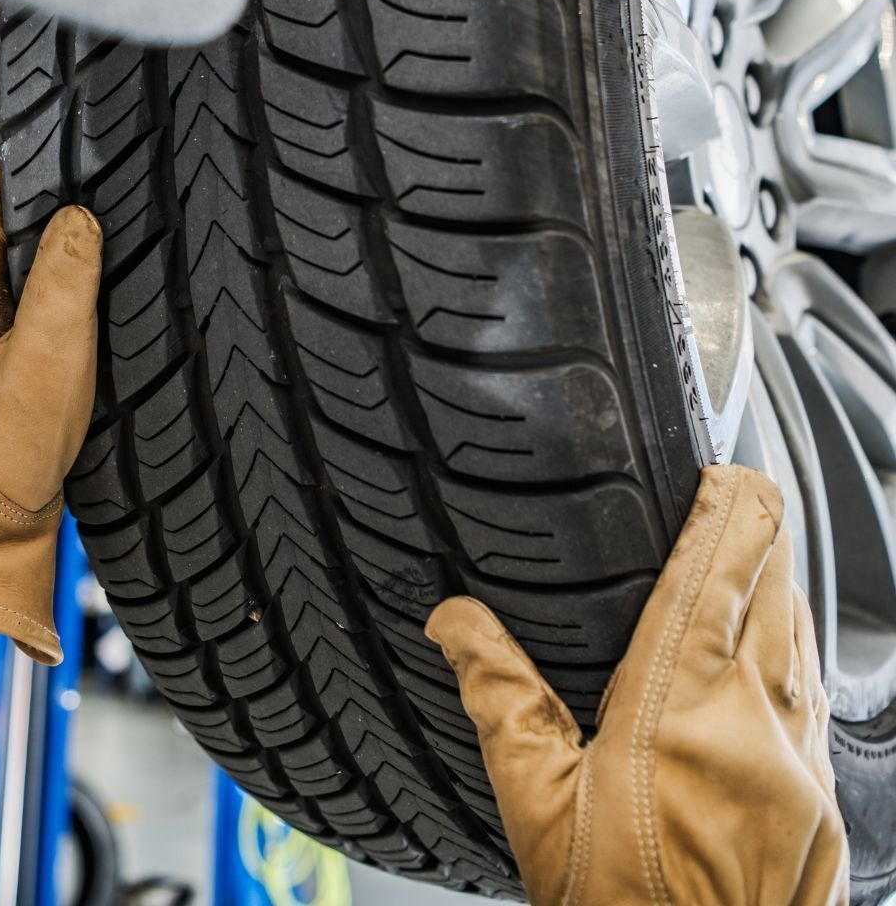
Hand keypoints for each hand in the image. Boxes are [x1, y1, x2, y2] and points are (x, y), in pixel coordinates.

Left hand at [0, 170, 101, 663]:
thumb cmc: (6, 443)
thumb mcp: (44, 347)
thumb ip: (63, 279)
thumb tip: (80, 220)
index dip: (4, 192)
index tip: (25, 156)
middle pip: (8, 265)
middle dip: (35, 230)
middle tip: (72, 197)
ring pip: (30, 303)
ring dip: (56, 276)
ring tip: (94, 253)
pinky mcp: (24, 401)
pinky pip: (48, 341)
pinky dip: (69, 322)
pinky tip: (94, 332)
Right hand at [426, 465, 848, 905]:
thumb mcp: (537, 807)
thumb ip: (499, 698)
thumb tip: (454, 622)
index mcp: (679, 713)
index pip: (720, 573)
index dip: (731, 506)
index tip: (722, 470)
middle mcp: (757, 725)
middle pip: (777, 585)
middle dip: (760, 528)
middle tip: (733, 491)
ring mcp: (802, 761)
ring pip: (803, 631)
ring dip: (779, 578)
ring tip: (751, 547)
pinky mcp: (823, 795)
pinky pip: (814, 686)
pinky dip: (793, 639)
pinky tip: (770, 640)